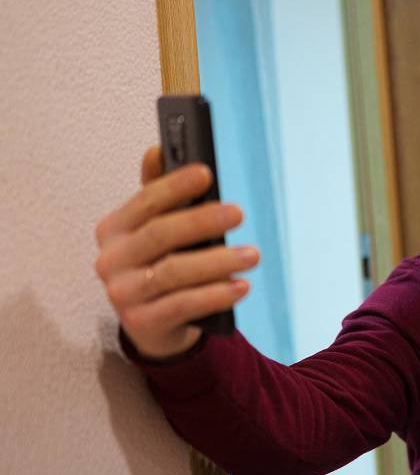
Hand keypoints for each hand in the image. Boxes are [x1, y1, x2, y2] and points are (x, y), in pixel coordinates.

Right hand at [94, 146, 257, 358]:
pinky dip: (215, 295)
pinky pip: (183, 305)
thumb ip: (158, 195)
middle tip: (238, 213)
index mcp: (114, 229)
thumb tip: (157, 149)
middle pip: (160, 235)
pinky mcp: (141, 323)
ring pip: (174, 272)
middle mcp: (111, 260)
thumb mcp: (157, 230)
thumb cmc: (160, 264)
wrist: (155, 325)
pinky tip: (241, 287)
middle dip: (201, 221)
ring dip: (218, 262)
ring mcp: (123, 294)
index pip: (145, 202)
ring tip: (252, 254)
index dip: (175, 186)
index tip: (206, 173)